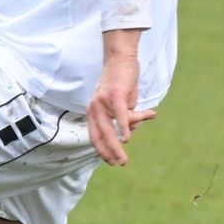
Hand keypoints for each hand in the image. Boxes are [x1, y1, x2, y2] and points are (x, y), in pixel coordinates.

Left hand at [87, 48, 155, 165]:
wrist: (120, 59)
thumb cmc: (121, 82)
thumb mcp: (123, 104)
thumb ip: (126, 117)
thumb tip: (130, 131)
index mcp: (93, 111)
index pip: (95, 135)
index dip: (102, 150)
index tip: (110, 162)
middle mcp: (94, 108)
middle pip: (101, 135)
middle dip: (110, 152)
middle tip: (120, 164)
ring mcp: (103, 101)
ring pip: (110, 128)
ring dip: (117, 145)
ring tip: (125, 154)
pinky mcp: (115, 94)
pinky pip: (119, 114)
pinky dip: (123, 126)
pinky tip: (127, 138)